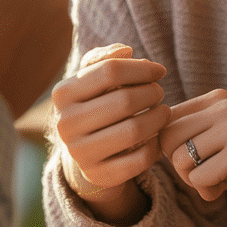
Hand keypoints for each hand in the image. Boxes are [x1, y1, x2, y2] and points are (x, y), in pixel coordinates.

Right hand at [51, 43, 170, 217]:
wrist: (83, 151)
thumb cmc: (94, 104)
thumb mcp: (92, 78)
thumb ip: (107, 58)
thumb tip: (126, 50)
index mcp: (63, 93)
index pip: (110, 71)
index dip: (142, 69)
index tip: (159, 71)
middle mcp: (66, 123)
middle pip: (125, 101)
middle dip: (152, 93)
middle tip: (160, 92)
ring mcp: (80, 153)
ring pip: (134, 131)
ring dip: (158, 118)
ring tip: (164, 111)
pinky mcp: (98, 175)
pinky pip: (139, 160)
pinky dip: (155, 146)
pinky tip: (156, 136)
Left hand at [159, 89, 226, 220]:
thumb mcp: (220, 136)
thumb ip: (189, 131)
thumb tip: (144, 135)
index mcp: (217, 99)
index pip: (166, 119)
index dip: (171, 147)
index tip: (194, 159)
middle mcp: (224, 107)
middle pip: (167, 137)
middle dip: (178, 164)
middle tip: (202, 172)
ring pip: (179, 159)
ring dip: (194, 179)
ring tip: (219, 178)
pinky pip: (199, 178)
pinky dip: (209, 191)